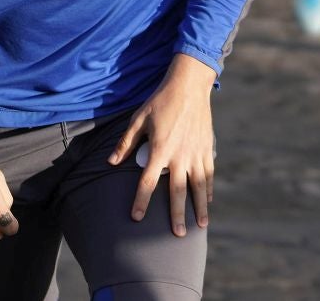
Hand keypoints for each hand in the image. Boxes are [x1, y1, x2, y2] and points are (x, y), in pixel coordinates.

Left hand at [108, 54, 216, 235]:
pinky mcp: (206, 149)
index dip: (140, 201)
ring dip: (199, 208)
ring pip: (197, 187)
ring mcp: (196, 153)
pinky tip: (207, 203)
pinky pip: (208, 174)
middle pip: (177, 191)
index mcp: (160, 149)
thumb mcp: (138, 119)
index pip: (148, 181)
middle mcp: (179, 155)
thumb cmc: (160, 102)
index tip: (136, 218)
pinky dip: (208, 190)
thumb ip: (125, 143)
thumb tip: (110, 162)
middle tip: (176, 235)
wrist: (189, 86)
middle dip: (176, 214)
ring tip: (199, 226)